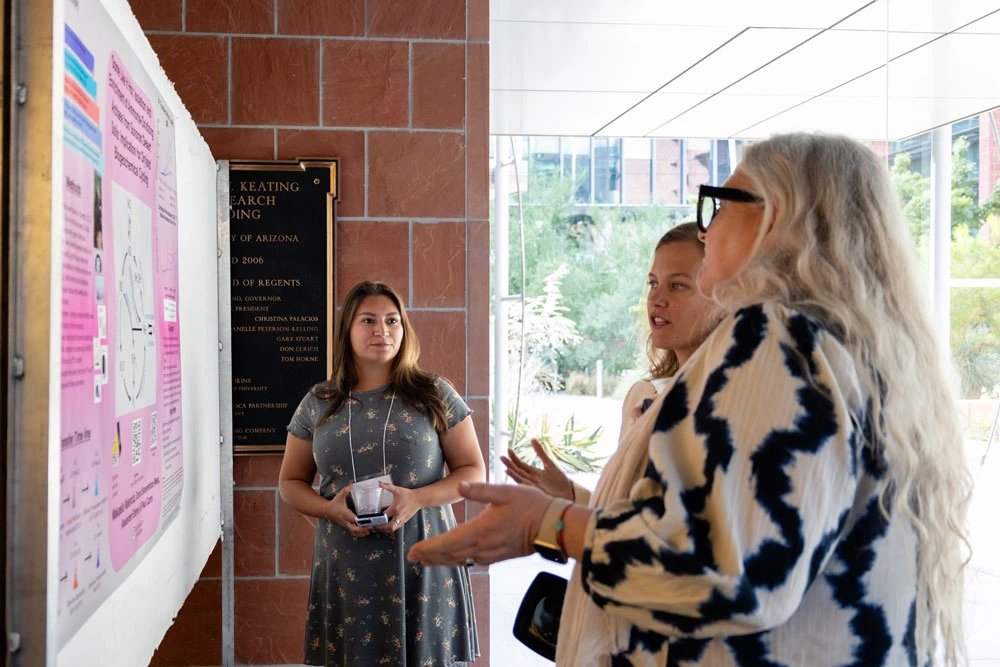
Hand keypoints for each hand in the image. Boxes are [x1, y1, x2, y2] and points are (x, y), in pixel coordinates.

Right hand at [326, 484, 370, 537]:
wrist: (327, 511)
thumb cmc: (335, 503)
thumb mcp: (339, 496)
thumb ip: (346, 490)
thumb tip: (352, 485)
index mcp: (345, 513)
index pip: (353, 519)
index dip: (360, 521)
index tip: (367, 521)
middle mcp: (345, 521)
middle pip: (354, 528)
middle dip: (362, 529)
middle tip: (371, 526)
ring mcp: (346, 525)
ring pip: (354, 532)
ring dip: (361, 533)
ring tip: (369, 531)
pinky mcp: (346, 527)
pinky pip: (353, 532)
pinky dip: (359, 533)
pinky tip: (365, 532)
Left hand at [376, 482, 421, 532]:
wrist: (418, 499)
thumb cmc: (408, 494)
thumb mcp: (397, 489)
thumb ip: (387, 486)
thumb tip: (379, 483)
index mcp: (395, 508)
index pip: (385, 517)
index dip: (378, 520)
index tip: (372, 520)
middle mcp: (398, 516)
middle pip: (389, 527)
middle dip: (381, 528)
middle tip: (375, 526)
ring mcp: (402, 519)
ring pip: (393, 529)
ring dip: (386, 529)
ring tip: (380, 528)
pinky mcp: (405, 521)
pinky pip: (397, 527)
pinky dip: (391, 528)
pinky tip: (387, 526)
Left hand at [407, 483, 550, 566]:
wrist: (552, 526)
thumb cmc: (530, 505)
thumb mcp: (505, 491)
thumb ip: (480, 490)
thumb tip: (459, 486)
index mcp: (481, 530)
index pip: (448, 542)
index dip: (430, 547)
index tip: (414, 550)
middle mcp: (483, 546)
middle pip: (451, 555)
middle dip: (430, 556)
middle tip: (413, 556)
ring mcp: (491, 554)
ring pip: (460, 560)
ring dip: (442, 560)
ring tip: (427, 559)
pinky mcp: (498, 556)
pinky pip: (472, 561)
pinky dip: (457, 560)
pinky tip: (454, 558)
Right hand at [500, 439, 574, 499]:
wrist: (569, 494)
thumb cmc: (560, 481)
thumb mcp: (550, 464)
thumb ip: (540, 452)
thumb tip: (532, 439)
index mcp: (533, 472)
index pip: (520, 464)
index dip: (514, 458)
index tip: (508, 449)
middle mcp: (531, 479)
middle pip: (518, 470)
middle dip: (510, 464)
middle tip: (501, 457)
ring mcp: (533, 485)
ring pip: (520, 478)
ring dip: (513, 473)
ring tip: (506, 467)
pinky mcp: (538, 491)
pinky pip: (527, 486)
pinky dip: (521, 482)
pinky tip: (519, 479)